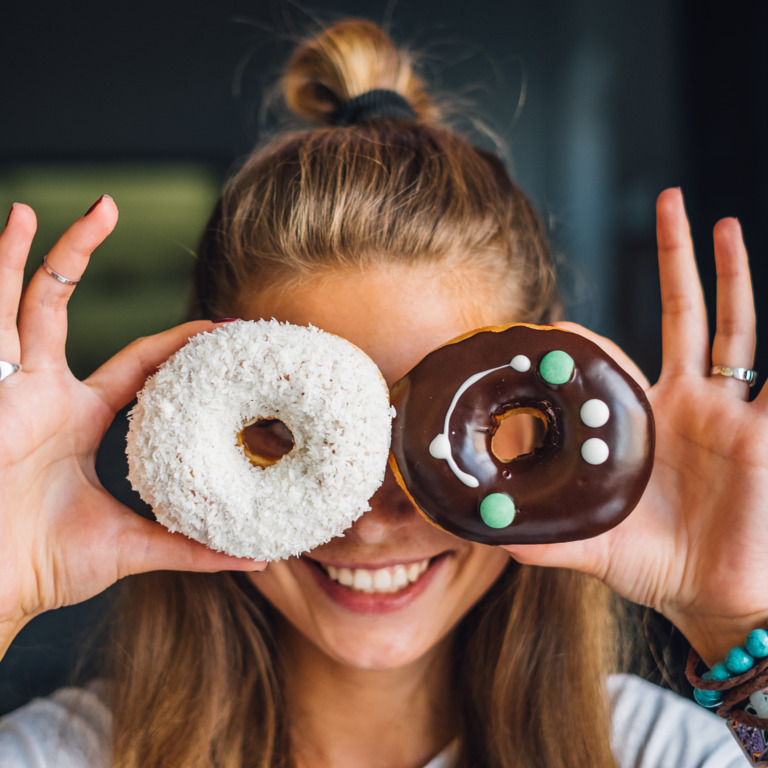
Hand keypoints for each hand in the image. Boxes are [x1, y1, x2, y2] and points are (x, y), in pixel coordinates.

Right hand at [0, 199, 264, 655]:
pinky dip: (3, 267)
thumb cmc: (38, 565)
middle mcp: (43, 391)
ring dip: (52, 249)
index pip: (136, 363)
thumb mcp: (130, 545)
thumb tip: (257, 556)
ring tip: (84, 205)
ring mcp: (13, 381)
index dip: (176, 343)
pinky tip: (20, 221)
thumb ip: (191, 547)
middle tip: (114, 211)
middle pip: (69, 308)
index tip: (218, 326)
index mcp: (75, 418)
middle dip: (88, 260)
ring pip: (32, 297)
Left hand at [502, 188, 767, 663]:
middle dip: (677, 260)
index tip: (556, 322)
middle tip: (669, 202)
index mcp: (641, 420)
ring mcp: (728, 412)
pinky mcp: (764, 433)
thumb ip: (540, 538)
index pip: (615, 359)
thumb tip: (484, 532)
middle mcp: (686, 403)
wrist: (709, 595)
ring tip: (722, 224)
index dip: (590, 340)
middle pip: (684, 315)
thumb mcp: (588, 544)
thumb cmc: (651, 564)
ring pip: (732, 329)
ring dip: (731, 276)